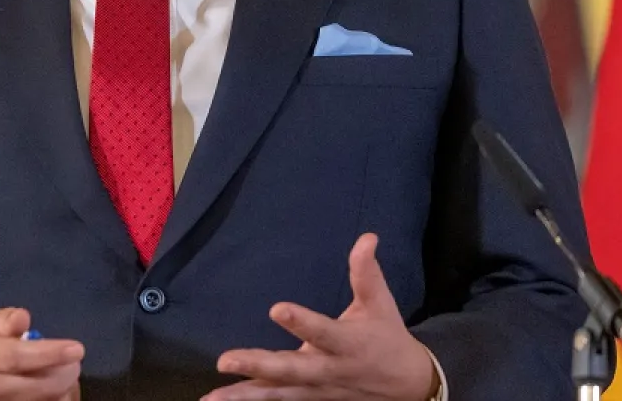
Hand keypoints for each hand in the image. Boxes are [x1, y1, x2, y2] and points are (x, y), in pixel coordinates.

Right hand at [0, 307, 82, 400]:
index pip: (16, 357)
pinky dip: (53, 399)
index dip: (49, 354)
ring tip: (61, 373)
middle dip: (64, 374)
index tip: (77, 349)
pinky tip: (54, 389)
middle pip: (35, 387)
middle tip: (73, 361)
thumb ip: (6, 319)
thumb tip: (23, 318)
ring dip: (61, 389)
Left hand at [203, 234, 437, 400]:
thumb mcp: (381, 303)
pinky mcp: (311, 400)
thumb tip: (367, 237)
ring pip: (280, 395)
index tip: (276, 308)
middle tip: (225, 360)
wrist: (408, 387)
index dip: (301, 322)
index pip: (323, 331)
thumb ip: (367, 272)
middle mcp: (330, 370)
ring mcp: (319, 391)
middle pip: (292, 371)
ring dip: (246, 396)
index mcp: (347, 343)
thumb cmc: (387, 336)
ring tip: (213, 398)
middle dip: (259, 366)